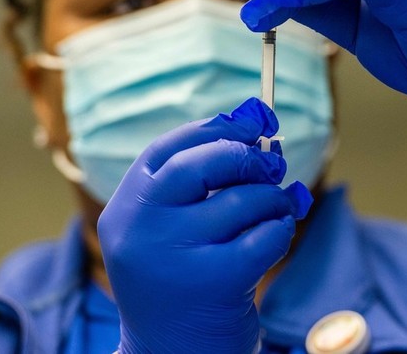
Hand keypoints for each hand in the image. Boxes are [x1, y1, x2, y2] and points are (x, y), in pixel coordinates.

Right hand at [98, 97, 312, 353]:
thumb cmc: (178, 283)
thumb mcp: (167, 231)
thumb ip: (196, 182)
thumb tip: (252, 125)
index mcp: (124, 209)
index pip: (166, 149)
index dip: (212, 129)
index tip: (248, 124)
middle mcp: (141, 229)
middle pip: (204, 164)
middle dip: (247, 157)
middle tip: (271, 164)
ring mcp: (175, 256)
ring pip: (244, 200)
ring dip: (274, 198)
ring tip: (280, 207)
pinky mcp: (214, 282)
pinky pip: (265, 235)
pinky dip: (282, 228)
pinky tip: (278, 234)